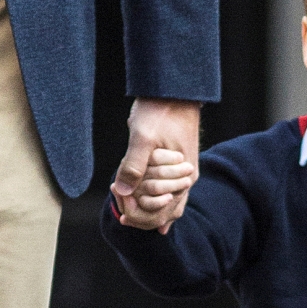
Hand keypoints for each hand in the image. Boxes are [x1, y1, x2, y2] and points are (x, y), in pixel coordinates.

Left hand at [111, 97, 200, 233]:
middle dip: (141, 215)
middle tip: (120, 210)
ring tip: (126, 208)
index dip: (139, 216)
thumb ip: (133, 164)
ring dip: (146, 209)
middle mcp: (186, 180)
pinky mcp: (177, 168)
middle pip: (164, 214)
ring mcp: (183, 175)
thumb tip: (122, 191)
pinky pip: (168, 194)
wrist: (174, 91)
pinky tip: (148, 213)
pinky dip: (155, 202)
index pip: (162, 213)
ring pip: (167, 206)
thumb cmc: (159, 111)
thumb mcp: (142, 137)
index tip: (119, 204)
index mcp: (182, 177)